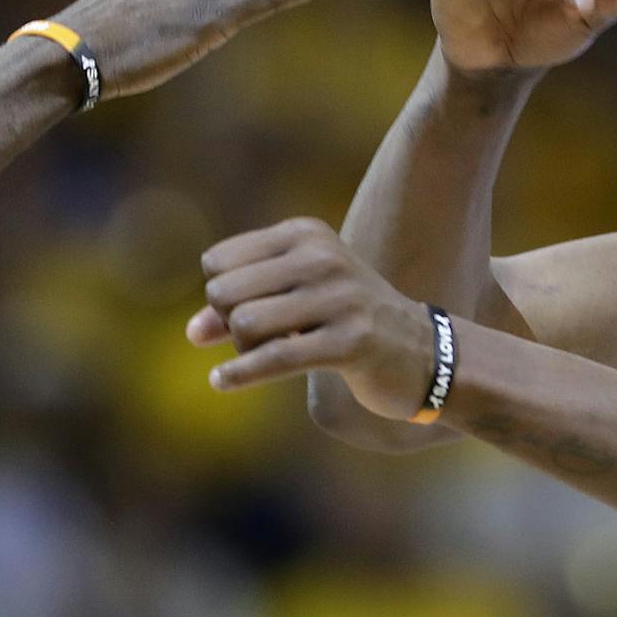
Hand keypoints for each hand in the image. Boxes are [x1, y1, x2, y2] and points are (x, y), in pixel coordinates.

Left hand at [186, 218, 438, 419]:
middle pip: (225, 292)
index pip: (218, 262)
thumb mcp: (294, 302)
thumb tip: (191, 332)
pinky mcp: (349, 342)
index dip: (220, 296)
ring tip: (263, 358)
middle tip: (256, 341)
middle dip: (228, 325)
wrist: (425, 354)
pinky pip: (274, 358)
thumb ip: (240, 309)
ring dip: (242, 351)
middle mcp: (323, 257)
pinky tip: (221, 382)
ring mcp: (339, 298)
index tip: (241, 315)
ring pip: (245, 324)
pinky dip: (239, 374)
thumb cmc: (348, 323)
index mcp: (307, 234)